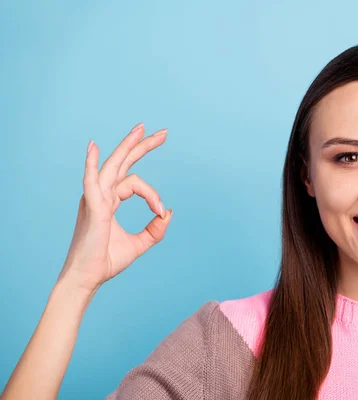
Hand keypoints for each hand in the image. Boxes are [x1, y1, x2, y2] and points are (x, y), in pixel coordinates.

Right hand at [57, 122, 172, 292]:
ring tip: (143, 129)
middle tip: (164, 133)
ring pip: (113, 166)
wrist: (88, 279)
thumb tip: (168, 212)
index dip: (153, 195)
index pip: (134, 182)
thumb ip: (155, 229)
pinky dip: (91, 164)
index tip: (161, 211)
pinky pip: (91, 182)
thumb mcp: (139, 244)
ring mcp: (95, 199)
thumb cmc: (106, 262)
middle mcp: (101, 195)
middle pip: (123, 163)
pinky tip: (94, 147)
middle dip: (142, 146)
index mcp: (109, 201)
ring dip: (128, 146)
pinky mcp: (93, 208)